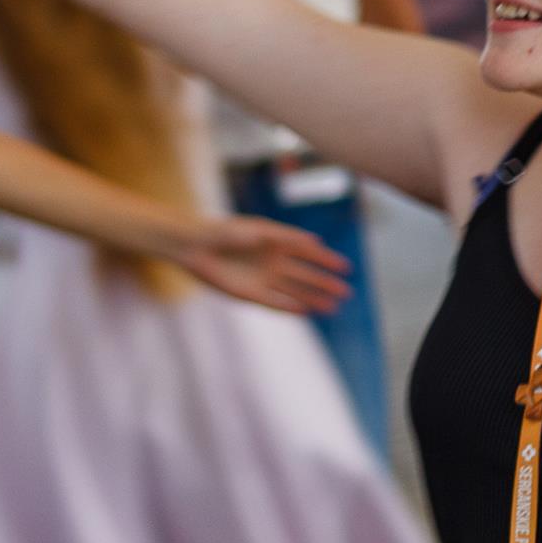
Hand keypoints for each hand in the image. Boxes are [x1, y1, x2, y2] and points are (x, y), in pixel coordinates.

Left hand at [176, 215, 350, 314]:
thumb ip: (287, 237)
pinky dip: (289, 307)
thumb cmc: (225, 231)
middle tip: (346, 292)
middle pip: (305, 275)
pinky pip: (275, 302)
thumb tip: (316, 240)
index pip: (308, 253)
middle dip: (325, 283)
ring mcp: (262, 279)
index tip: (345, 268)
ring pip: (294, 291)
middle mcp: (273, 262)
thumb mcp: (259, 230)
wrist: (195, 246)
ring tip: (333, 308)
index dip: (327, 260)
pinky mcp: (249, 294)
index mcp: (277, 242)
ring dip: (313, 298)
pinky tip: (306, 312)